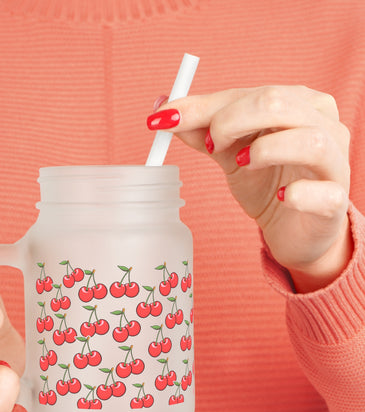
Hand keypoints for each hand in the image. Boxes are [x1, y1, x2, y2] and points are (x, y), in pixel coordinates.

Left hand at [148, 86, 352, 291]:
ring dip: (264, 150)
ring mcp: (335, 162)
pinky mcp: (335, 201)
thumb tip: (163, 110)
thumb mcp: (230, 153)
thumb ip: (202, 131)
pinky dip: (298, 194)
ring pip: (309, 140)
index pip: (248, 94)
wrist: (293, 229)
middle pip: (277, 104)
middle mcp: (323, 124)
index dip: (203, 106)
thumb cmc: (266, 183)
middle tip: (210, 146)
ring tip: (241, 164)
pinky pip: (323, 192)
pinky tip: (282, 198)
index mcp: (297, 103)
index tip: (164, 119)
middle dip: (230, 121)